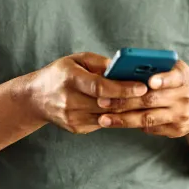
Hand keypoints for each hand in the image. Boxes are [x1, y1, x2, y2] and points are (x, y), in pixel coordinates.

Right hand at [27, 52, 148, 134]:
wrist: (36, 98)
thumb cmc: (61, 74)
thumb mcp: (77, 60)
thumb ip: (101, 64)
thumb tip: (126, 68)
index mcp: (70, 79)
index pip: (100, 87)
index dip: (123, 87)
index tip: (143, 86)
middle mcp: (69, 101)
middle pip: (108, 104)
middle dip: (132, 100)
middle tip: (153, 95)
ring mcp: (72, 118)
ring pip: (108, 116)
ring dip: (129, 110)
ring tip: (147, 103)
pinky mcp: (76, 128)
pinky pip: (103, 123)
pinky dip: (118, 117)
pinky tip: (131, 110)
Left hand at [97, 61, 188, 137]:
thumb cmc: (180, 82)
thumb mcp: (176, 70)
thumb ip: (157, 67)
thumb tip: (125, 68)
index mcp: (183, 77)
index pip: (174, 77)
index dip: (162, 79)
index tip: (150, 81)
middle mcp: (184, 97)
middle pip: (152, 100)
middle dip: (125, 101)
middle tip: (103, 101)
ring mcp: (180, 116)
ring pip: (148, 118)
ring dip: (123, 119)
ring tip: (103, 119)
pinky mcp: (175, 130)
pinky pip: (150, 128)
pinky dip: (131, 125)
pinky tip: (114, 123)